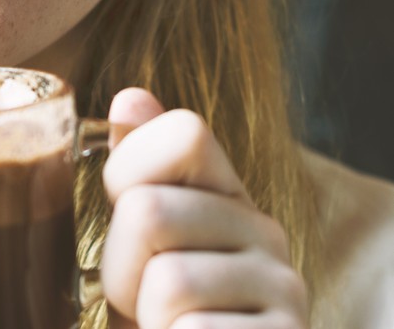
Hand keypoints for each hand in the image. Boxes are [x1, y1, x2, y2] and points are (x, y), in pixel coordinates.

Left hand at [102, 89, 307, 328]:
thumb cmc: (154, 315)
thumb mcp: (134, 243)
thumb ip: (137, 172)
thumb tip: (131, 97)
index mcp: (225, 195)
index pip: (182, 132)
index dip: (128, 171)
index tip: (122, 213)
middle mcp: (265, 232)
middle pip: (150, 211)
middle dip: (118, 267)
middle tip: (138, 300)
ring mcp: (283, 291)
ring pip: (167, 279)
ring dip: (142, 318)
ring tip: (163, 328)